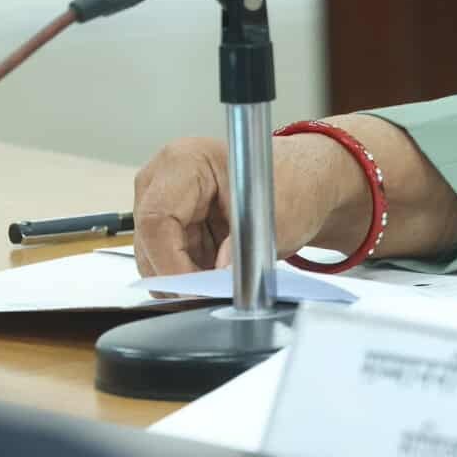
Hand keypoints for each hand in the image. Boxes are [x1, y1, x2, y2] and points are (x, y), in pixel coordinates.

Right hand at [131, 133, 365, 277]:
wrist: (306, 182)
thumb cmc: (295, 184)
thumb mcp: (279, 218)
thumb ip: (245, 249)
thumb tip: (217, 278)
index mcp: (186, 161)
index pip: (156, 219)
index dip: (171, 262)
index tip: (196, 289)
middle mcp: (163, 178)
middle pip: (149, 241)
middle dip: (178, 276)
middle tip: (213, 295)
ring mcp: (162, 200)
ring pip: (155, 257)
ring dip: (185, 277)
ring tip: (224, 281)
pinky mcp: (170, 223)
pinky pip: (166, 260)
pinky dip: (190, 273)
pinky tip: (218, 272)